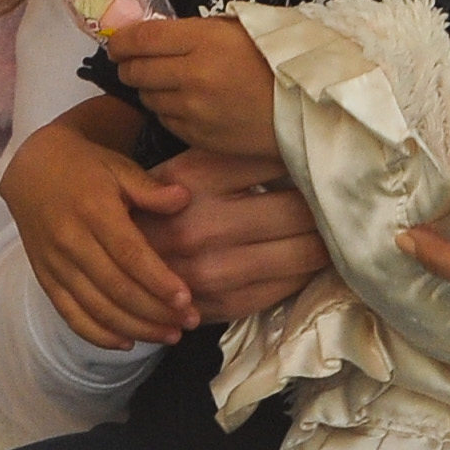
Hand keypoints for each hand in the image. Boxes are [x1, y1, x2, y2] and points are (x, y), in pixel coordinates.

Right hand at [0, 116, 200, 350]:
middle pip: (116, 288)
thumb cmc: (84, 166)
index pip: (129, 254)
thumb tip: (184, 199)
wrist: (31, 169)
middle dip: (155, 312)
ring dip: (135, 328)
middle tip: (188, 322)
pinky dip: (98, 334)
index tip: (187, 299)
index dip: (158, 281)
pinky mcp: (46, 278)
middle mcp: (71, 241)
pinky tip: (127, 341)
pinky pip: (71, 315)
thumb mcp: (119, 167)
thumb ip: (151, 188)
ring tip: (168, 335)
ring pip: (97, 308)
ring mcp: (55, 264)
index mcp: (93, 210)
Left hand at [109, 14, 279, 161]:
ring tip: (164, 83)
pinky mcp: (200, 138)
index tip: (115, 43)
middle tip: (132, 62)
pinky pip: (167, 122)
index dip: (122, 40)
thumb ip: (197, 30)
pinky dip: (167, 112)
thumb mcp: (240, 27)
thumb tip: (158, 34)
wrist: (309, 107)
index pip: (142, 38)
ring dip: (149, 89)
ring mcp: (193, 112)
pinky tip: (183, 104)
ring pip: (148, 99)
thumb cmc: (278, 59)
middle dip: (129, 65)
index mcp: (203, 42)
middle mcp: (192, 77)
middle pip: (137, 71)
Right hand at [137, 148, 328, 321]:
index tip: (324, 163)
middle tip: (339, 200)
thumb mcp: (182, 167)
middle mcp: (204, 224)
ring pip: (301, 254)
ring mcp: (212, 270)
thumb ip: (231, 155)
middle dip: (325, 205)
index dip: (307, 162)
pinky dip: (304, 272)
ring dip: (324, 242)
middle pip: (298, 210)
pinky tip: (307, 260)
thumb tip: (296, 144)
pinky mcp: (222, 305)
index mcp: (195, 178)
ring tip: (333, 230)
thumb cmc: (154, 208)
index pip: (278, 162)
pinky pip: (286, 288)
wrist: (110, 264)